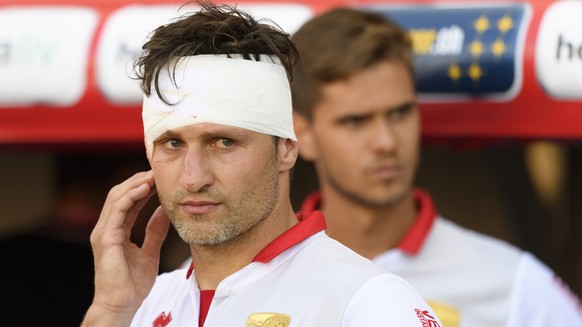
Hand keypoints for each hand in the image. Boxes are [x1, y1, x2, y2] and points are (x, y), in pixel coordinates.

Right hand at [81, 171, 169, 326]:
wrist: (121, 304)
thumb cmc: (133, 284)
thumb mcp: (150, 251)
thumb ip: (155, 231)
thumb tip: (164, 211)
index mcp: (115, 231)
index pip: (128, 202)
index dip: (142, 188)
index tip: (159, 179)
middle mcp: (106, 228)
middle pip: (120, 194)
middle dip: (138, 181)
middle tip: (157, 171)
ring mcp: (103, 232)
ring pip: (116, 198)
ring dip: (135, 184)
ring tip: (152, 176)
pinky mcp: (105, 239)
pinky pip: (116, 210)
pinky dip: (130, 197)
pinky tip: (144, 189)